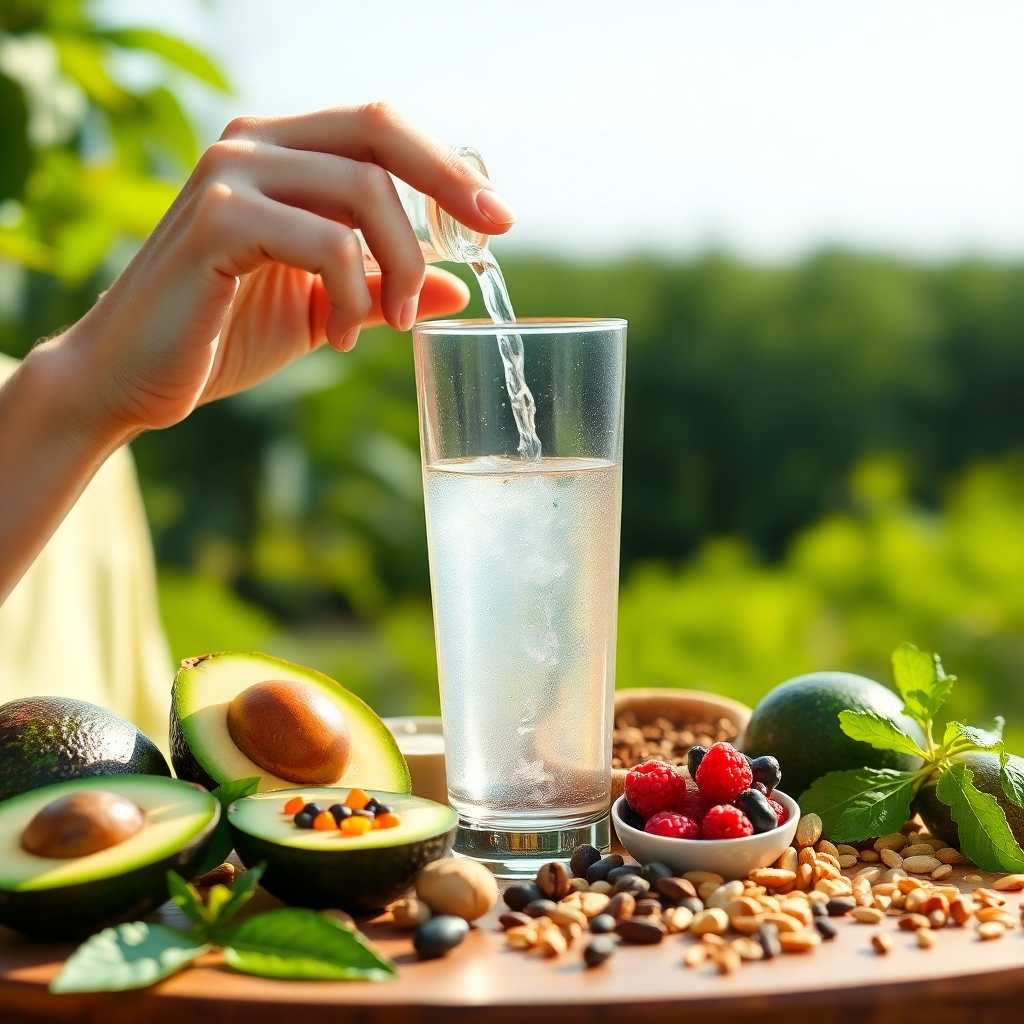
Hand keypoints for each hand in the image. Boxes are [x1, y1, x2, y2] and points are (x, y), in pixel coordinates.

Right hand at [61, 103, 514, 432]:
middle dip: (448, 188)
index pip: (380, 130)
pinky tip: (338, 337)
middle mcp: (255, 144)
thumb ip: (382, 285)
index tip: (497, 220)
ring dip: (398, 269)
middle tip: (486, 245)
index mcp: (280, 152)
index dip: (447, 169)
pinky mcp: (219, 220)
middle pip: (380, 134)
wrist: (136, 376)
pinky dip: (353, 298)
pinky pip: (327, 245)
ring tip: (387, 324)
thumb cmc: (224, 334)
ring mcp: (232, 174)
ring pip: (365, 194)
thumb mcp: (322, 307)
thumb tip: (455, 285)